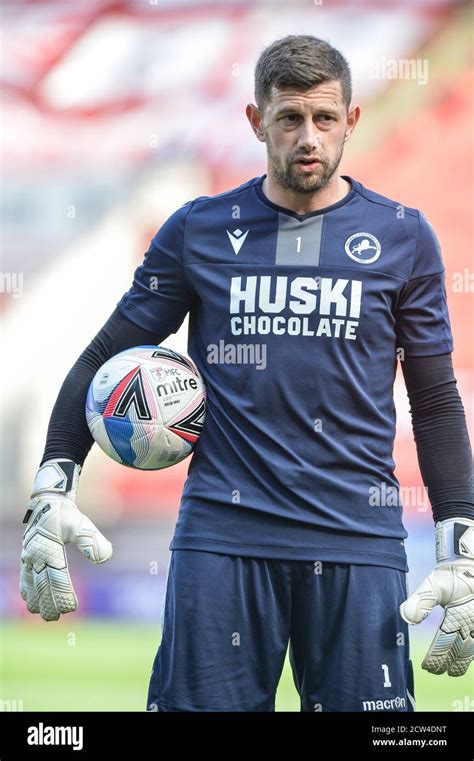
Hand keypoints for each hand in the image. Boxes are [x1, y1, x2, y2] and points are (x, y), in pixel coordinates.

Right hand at [20, 459, 112, 621]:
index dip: (63, 594)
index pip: (57, 577)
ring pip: (30, 582)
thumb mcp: (82, 524)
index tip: (71, 608)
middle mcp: (35, 554)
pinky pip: (24, 576)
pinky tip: (29, 599)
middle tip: (54, 618)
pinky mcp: (26, 555)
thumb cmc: (66, 515)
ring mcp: (28, 556)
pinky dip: (26, 589)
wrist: (48, 502)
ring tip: (41, 613)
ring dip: (36, 599)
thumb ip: (91, 541)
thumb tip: (104, 557)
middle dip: (47, 602)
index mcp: (48, 548)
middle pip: (41, 584)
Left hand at [400, 518, 473, 675]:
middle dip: (448, 663)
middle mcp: (470, 623)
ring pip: (472, 649)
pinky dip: (472, 652)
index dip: (436, 658)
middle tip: (438, 672)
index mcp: (458, 616)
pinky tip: (468, 657)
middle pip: (460, 650)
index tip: (427, 667)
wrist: (471, 559)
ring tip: (453, 671)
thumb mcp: (434, 584)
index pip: (445, 644)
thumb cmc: (452, 573)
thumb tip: (406, 618)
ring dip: (462, 661)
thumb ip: (421, 602)